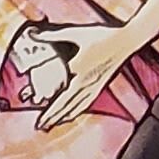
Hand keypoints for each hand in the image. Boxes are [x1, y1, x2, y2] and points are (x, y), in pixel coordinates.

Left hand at [37, 19, 158, 131]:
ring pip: (75, 106)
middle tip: (40, 125)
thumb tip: (34, 35)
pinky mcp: (100, 87)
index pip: (57, 88)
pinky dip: (76, 112)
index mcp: (78, 69)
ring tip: (51, 125)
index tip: (32, 102)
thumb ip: (53, 35)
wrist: (126, 40)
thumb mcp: (76, 33)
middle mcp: (85, 81)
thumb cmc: (103, 35)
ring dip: (62, 117)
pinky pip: (86, 103)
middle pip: (65, 104)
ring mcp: (94, 86)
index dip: (44, 97)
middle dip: (52, 116)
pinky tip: (71, 116)